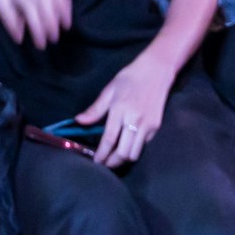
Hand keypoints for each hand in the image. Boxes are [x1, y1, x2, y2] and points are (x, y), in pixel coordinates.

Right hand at [0, 0, 70, 46]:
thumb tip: (48, 6)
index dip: (63, 5)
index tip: (66, 22)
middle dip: (51, 21)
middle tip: (54, 37)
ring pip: (29, 7)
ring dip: (37, 27)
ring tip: (41, 43)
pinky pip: (7, 11)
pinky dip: (13, 26)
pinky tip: (18, 37)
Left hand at [73, 52, 176, 168]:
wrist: (156, 71)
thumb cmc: (129, 78)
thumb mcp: (109, 90)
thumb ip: (95, 109)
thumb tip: (78, 121)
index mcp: (120, 110)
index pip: (109, 139)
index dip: (101, 154)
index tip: (96, 162)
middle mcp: (134, 120)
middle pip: (123, 153)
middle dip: (112, 162)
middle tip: (104, 163)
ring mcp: (147, 125)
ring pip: (134, 154)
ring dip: (123, 159)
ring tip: (114, 158)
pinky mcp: (156, 127)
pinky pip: (143, 145)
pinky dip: (134, 149)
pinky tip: (126, 145)